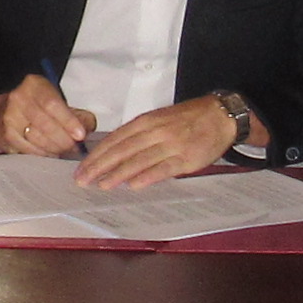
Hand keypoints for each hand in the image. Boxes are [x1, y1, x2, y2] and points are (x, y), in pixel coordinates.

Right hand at [0, 75, 92, 157]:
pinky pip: (30, 150)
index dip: (68, 121)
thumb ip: (76, 113)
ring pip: (38, 139)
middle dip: (64, 139)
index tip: (80, 134)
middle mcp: (18, 99)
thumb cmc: (34, 107)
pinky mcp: (6, 136)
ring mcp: (10, 118)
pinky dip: (43, 154)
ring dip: (55, 148)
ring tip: (63, 149)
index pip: (52, 104)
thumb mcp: (55, 100)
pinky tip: (50, 152)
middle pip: (45, 124)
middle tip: (74, 147)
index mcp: (34, 85)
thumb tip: (87, 129)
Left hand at [72, 94, 237, 188]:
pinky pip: (163, 169)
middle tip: (83, 180)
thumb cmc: (187, 119)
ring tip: (102, 185)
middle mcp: (155, 132)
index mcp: (146, 121)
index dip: (97, 154)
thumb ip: (138, 135)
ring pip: (139, 160)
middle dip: (100, 166)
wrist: (219, 116)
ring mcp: (171, 145)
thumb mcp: (159, 119)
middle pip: (122, 150)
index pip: (115, 139)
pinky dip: (147, 177)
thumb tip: (115, 154)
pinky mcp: (186, 158)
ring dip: (118, 173)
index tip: (82, 168)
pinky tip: (133, 186)